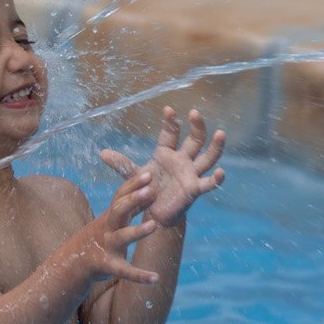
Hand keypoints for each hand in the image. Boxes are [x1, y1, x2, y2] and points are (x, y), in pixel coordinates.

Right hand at [65, 173, 161, 287]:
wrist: (73, 262)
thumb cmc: (100, 237)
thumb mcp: (113, 220)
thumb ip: (132, 207)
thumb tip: (151, 190)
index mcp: (110, 216)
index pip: (120, 196)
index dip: (133, 185)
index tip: (149, 174)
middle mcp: (107, 228)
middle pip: (118, 210)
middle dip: (133, 199)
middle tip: (151, 190)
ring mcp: (107, 246)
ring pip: (121, 237)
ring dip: (138, 231)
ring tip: (155, 224)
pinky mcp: (107, 266)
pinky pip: (124, 270)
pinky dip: (140, 275)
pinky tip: (155, 278)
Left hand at [99, 108, 226, 226]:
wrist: (154, 213)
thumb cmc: (146, 191)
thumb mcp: (133, 176)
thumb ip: (121, 163)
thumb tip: (102, 152)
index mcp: (166, 153)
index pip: (171, 133)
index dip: (170, 121)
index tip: (168, 110)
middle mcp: (182, 160)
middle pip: (195, 139)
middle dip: (197, 126)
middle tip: (195, 113)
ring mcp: (191, 173)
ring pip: (207, 157)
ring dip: (215, 146)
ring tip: (221, 133)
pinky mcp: (194, 189)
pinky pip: (208, 183)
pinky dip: (216, 179)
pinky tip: (221, 172)